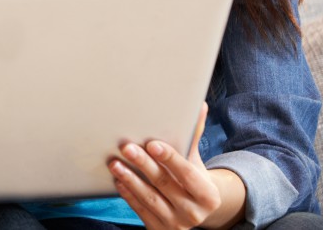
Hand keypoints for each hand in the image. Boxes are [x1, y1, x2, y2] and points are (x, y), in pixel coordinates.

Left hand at [109, 104, 242, 229]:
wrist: (196, 211)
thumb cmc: (192, 179)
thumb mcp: (196, 161)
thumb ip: (192, 136)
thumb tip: (198, 104)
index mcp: (207, 195)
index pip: (187, 173)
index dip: (169, 158)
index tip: (152, 144)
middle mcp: (194, 213)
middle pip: (165, 184)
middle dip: (144, 165)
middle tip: (126, 147)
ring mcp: (176, 224)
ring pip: (150, 200)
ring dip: (130, 180)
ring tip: (115, 163)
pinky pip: (141, 212)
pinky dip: (128, 195)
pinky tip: (118, 181)